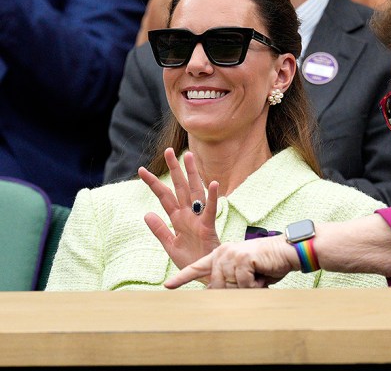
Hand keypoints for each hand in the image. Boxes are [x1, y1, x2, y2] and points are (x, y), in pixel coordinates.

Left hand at [139, 148, 221, 277]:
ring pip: (195, 192)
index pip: (164, 196)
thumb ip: (160, 229)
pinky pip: (210, 210)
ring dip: (192, 174)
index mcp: (178, 218)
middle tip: (168, 150)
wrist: (203, 275)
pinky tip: (213, 183)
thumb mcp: (170, 245)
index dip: (153, 183)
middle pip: (180, 187)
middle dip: (174, 169)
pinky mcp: (208, 226)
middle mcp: (188, 214)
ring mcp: (198, 219)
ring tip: (188, 156)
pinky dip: (212, 197)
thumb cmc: (191, 260)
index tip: (141, 169)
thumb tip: (146, 214)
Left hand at [164, 235, 297, 288]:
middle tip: (250, 285)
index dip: (182, 278)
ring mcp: (232, 254)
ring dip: (245, 288)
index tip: (167, 286)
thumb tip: (218, 296)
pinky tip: (261, 276)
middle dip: (233, 292)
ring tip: (257, 278)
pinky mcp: (243, 258)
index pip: (197, 267)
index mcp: (220, 254)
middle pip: (216, 285)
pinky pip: (242, 283)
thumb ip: (229, 282)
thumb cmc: (267, 264)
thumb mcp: (244, 274)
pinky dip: (253, 285)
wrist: (286, 252)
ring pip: (229, 285)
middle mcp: (223, 252)